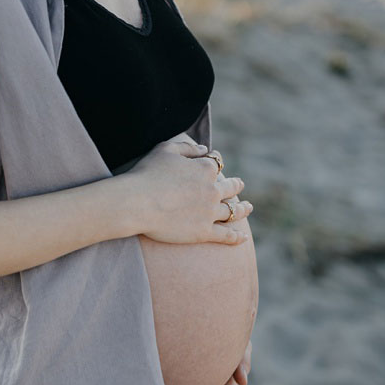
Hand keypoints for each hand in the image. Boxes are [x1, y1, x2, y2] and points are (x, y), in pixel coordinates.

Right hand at [125, 136, 252, 244]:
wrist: (137, 202)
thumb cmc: (147, 173)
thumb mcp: (166, 149)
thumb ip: (187, 147)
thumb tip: (204, 149)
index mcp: (205, 169)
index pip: (216, 163)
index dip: (215, 162)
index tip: (215, 163)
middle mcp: (213, 190)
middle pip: (230, 187)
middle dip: (235, 184)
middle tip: (239, 185)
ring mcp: (210, 212)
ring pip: (233, 211)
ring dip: (243, 208)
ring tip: (248, 207)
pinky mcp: (203, 232)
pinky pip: (226, 235)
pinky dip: (236, 237)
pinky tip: (243, 238)